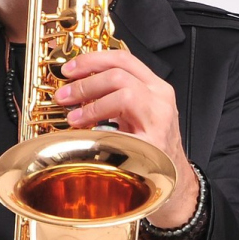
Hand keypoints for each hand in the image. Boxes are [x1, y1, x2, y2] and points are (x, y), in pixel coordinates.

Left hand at [53, 48, 198, 229]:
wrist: (174, 180)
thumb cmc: (150, 148)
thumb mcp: (135, 115)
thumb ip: (115, 97)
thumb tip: (77, 88)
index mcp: (155, 87)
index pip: (123, 59)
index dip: (91, 60)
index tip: (68, 69)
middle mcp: (161, 98)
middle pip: (119, 74)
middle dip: (85, 83)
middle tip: (64, 96)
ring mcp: (160, 120)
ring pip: (124, 93)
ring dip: (92, 104)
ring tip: (74, 117)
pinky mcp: (155, 143)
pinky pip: (124, 128)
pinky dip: (100, 128)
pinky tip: (87, 135)